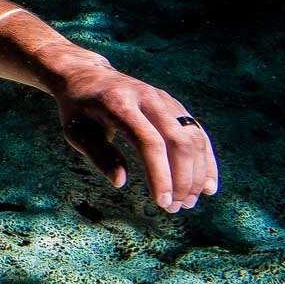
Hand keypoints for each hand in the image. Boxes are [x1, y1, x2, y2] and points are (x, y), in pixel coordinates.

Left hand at [53, 62, 218, 212]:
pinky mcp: (174, 104)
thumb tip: (121, 182)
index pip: (148, 141)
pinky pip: (197, 133)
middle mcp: (147, 97)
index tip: (161, 202)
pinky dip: (206, 160)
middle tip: (175, 208)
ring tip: (187, 202)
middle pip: (178, 140)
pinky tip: (207, 185)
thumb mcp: (76, 132)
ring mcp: (164, 99)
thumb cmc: (78, 110)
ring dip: (196, 173)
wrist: (87, 75)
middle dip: (182, 178)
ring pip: (193, 137)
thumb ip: (98, 155)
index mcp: (119, 103)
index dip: (159, 174)